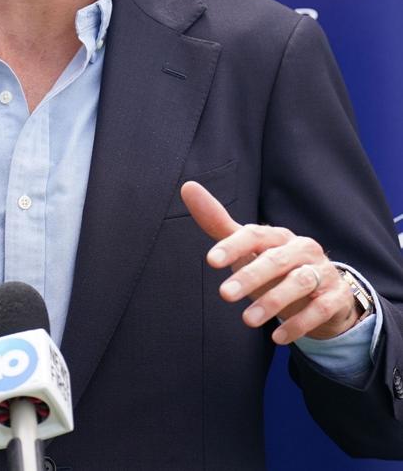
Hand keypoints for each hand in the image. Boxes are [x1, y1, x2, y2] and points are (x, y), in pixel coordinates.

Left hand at [180, 181, 359, 343]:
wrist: (324, 293)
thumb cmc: (276, 268)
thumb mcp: (247, 249)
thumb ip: (218, 223)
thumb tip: (187, 187)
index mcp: (278, 235)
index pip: (254, 235)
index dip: (232, 246)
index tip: (210, 261)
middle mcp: (302, 249)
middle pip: (276, 259)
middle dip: (250, 276)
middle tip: (224, 294)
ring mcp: (323, 271)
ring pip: (300, 282)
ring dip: (273, 301)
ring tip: (247, 320)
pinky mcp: (337, 296)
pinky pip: (320, 309)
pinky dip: (299, 323)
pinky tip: (276, 337)